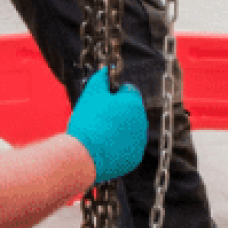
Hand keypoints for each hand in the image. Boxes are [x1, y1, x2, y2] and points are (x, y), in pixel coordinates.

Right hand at [66, 67, 146, 184]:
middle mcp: (142, 121)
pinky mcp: (135, 157)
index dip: (114, 94)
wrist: (85, 155)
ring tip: (99, 134)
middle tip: (98, 119)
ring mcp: (140, 141)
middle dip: (118, 113)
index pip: (128, 91)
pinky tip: (103, 148)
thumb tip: (106, 70)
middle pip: (130, 112)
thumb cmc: (88, 122)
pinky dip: (118, 147)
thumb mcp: (91, 94)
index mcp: (134, 102)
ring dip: (119, 130)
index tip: (102, 102)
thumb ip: (100, 79)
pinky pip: (128, 148)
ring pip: (130, 130)